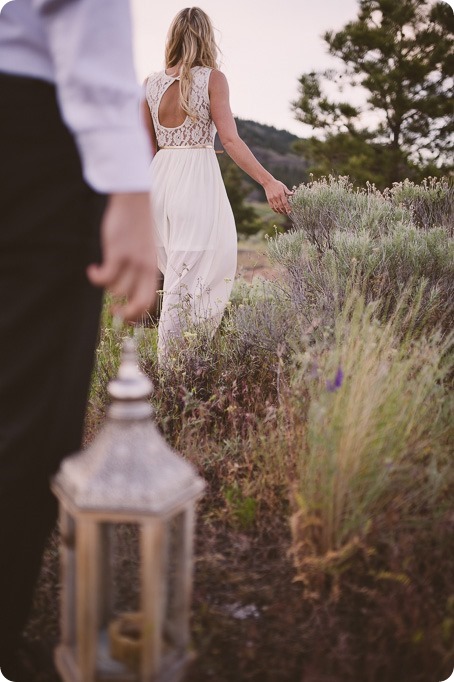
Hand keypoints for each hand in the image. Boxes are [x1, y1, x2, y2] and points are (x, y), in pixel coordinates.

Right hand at [87, 192, 157, 321]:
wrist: (134, 202)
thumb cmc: (135, 228)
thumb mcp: (143, 252)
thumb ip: (138, 271)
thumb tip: (125, 293)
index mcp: (152, 270)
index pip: (148, 302)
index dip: (135, 315)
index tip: (122, 314)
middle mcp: (145, 269)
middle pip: (138, 304)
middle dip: (124, 313)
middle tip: (112, 309)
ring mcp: (132, 261)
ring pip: (117, 290)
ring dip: (106, 286)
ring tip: (101, 272)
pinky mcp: (118, 252)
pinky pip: (106, 277)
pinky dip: (96, 277)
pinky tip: (93, 269)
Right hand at [263, 178, 292, 214]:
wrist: (268, 182)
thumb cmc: (277, 184)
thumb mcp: (283, 186)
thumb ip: (287, 191)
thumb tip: (293, 194)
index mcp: (281, 194)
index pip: (285, 203)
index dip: (287, 208)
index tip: (290, 211)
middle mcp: (276, 197)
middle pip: (281, 206)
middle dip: (284, 211)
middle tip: (287, 213)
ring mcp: (272, 199)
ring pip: (277, 208)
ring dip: (280, 211)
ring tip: (283, 213)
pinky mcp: (269, 200)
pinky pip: (272, 207)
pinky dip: (275, 210)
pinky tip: (278, 211)